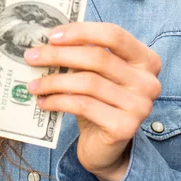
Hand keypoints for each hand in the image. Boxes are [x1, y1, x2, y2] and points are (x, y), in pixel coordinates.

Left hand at [24, 22, 160, 180]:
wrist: (107, 148)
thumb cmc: (100, 101)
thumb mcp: (97, 73)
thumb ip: (84, 53)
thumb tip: (49, 40)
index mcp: (146, 59)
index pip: (113, 35)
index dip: (81, 31)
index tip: (51, 36)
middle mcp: (148, 81)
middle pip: (98, 58)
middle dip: (59, 55)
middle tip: (32, 57)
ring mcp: (140, 105)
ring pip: (88, 82)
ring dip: (54, 81)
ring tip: (33, 84)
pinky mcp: (124, 127)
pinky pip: (83, 105)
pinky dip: (58, 101)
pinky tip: (43, 102)